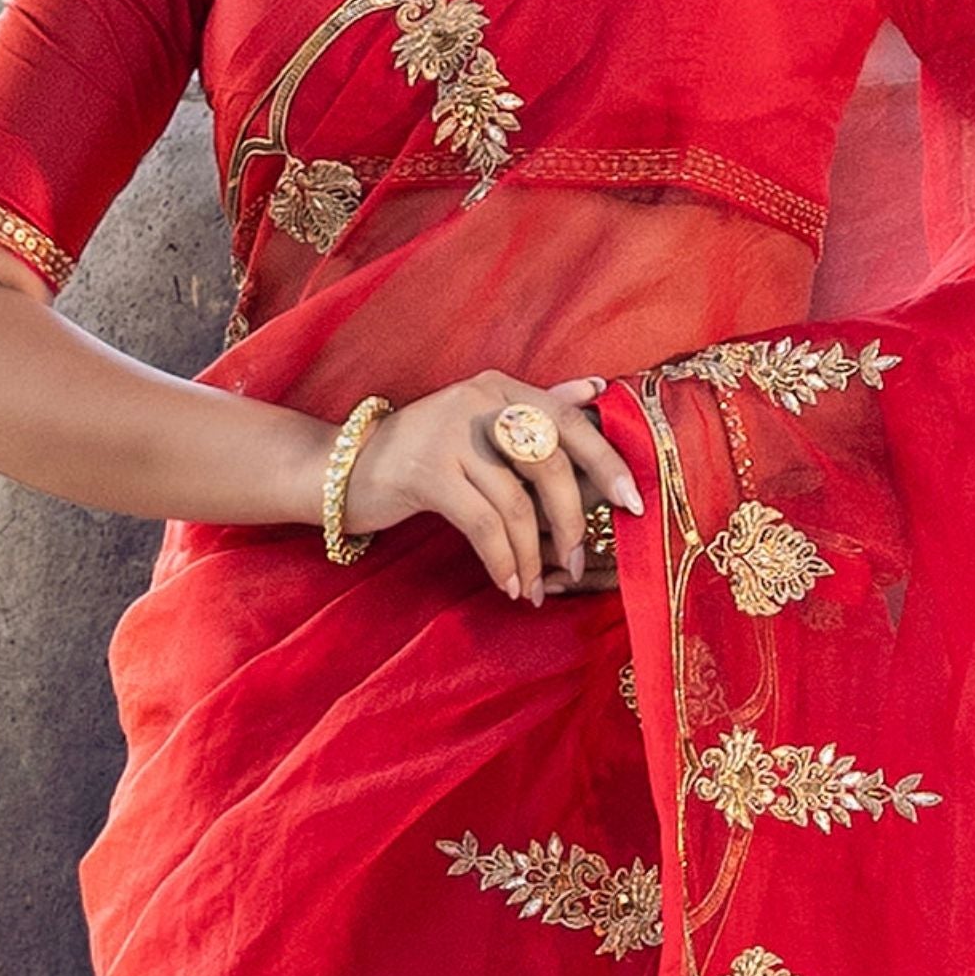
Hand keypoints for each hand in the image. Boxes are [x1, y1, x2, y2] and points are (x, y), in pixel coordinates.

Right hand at [340, 372, 643, 603]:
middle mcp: (477, 401)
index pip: (569, 422)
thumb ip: (537, 408)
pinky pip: (483, 524)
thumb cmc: (422, 454)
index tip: (632, 503)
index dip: (606, 462)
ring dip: (533, 556)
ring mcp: (450, 435)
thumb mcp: (478, 423)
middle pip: (549, 465)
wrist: (342, 469)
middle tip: (578, 563)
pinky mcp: (426, 472)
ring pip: (516, 504)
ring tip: (534, 587)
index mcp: (499, 388)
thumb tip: (596, 391)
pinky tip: (508, 584)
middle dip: (571, 523)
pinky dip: (502, 560)